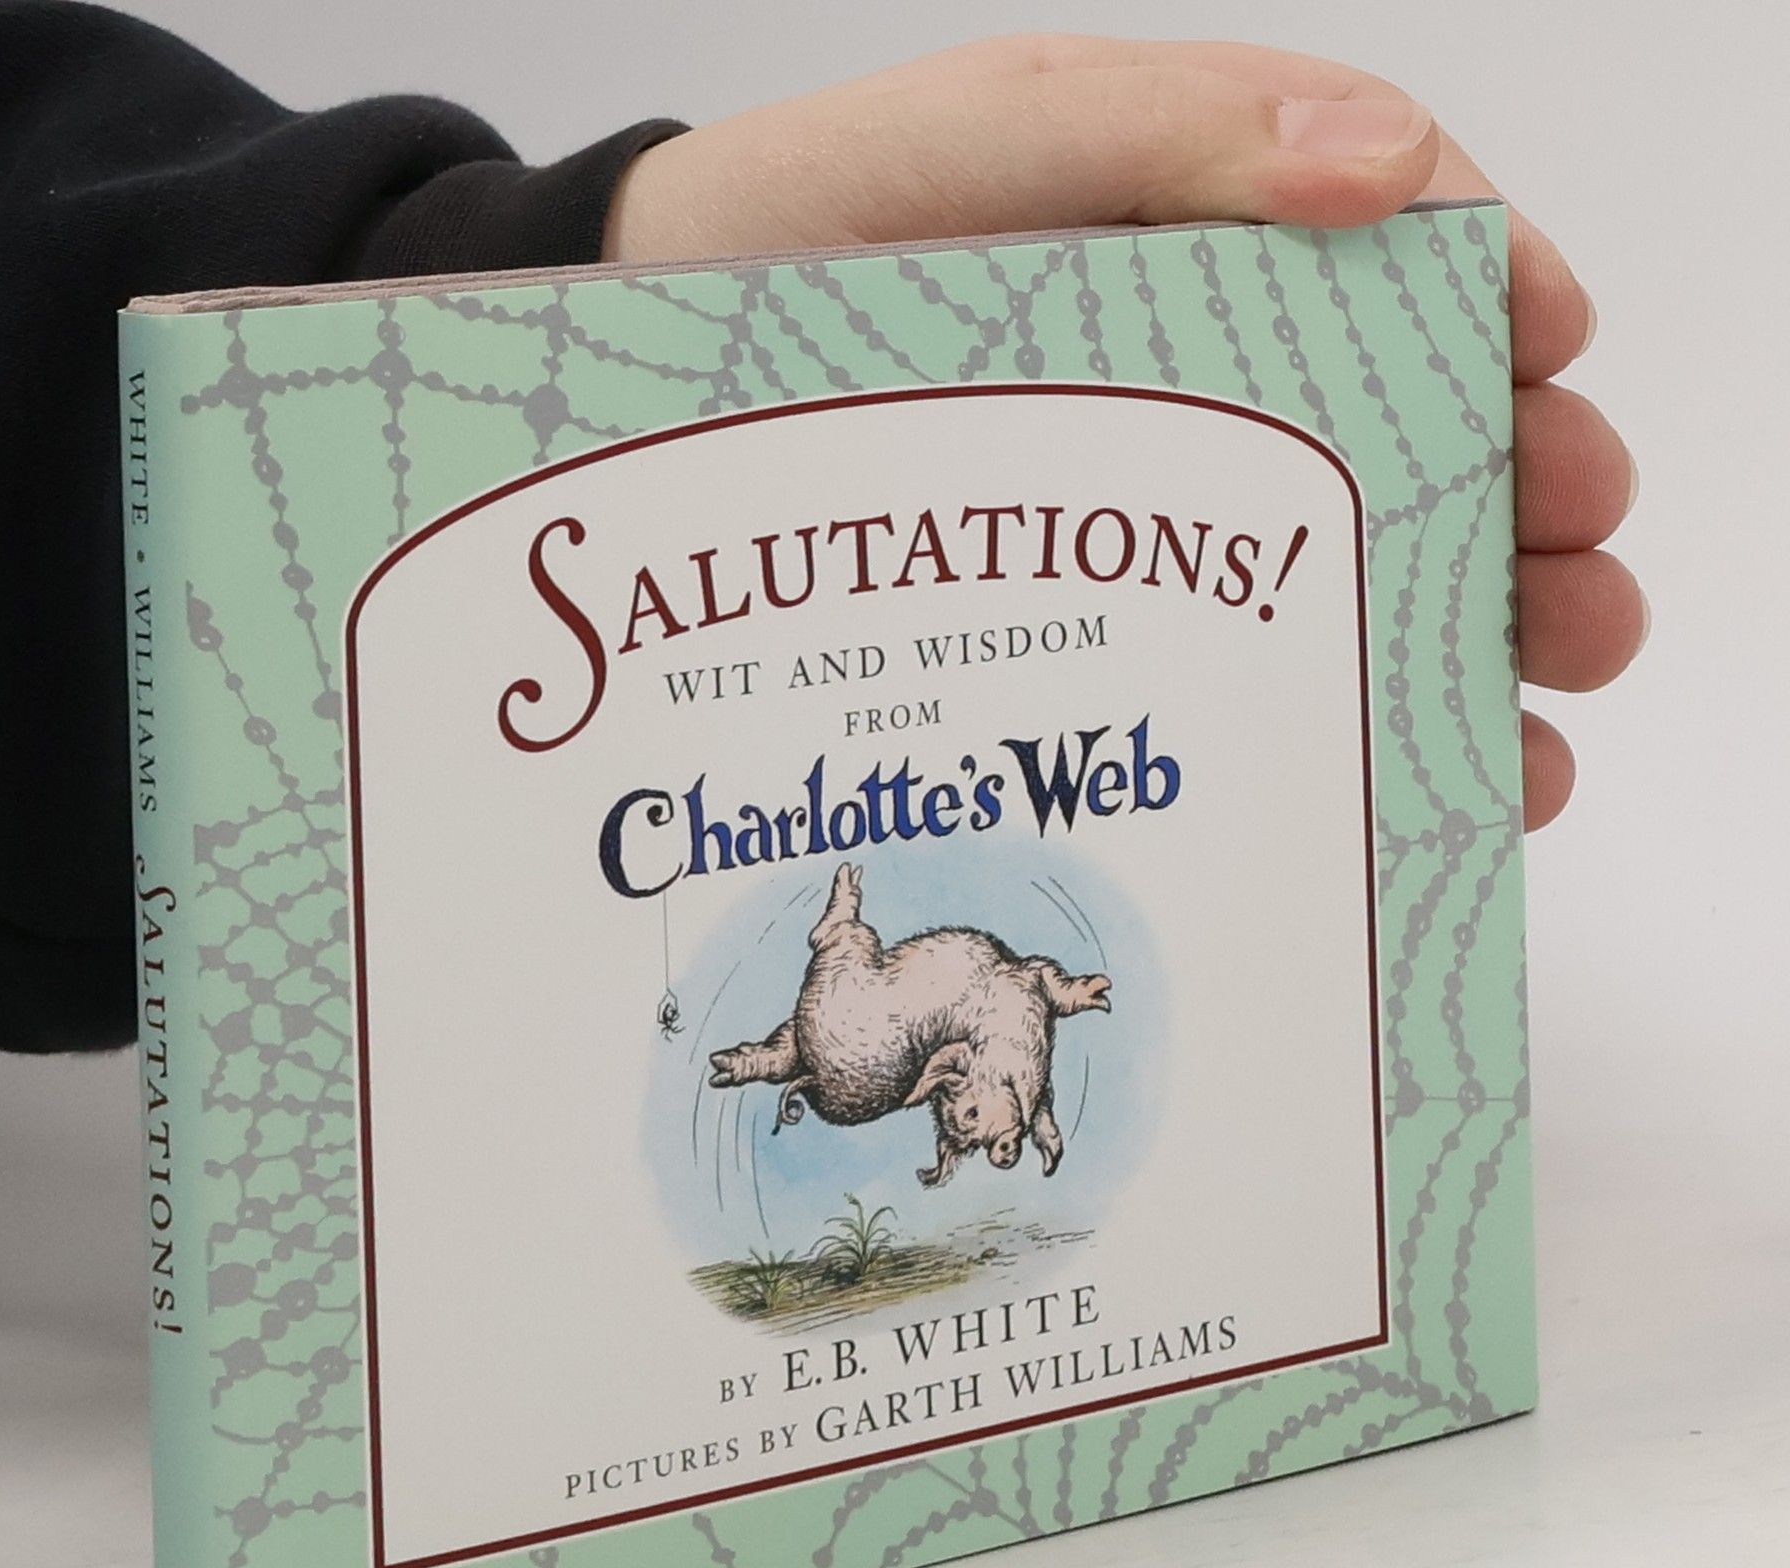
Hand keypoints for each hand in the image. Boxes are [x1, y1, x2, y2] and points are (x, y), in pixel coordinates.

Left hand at [606, 37, 1640, 829]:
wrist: (628, 377)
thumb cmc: (792, 240)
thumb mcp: (975, 147)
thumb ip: (1162, 132)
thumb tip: (1389, 164)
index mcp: (1193, 237)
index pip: (1393, 262)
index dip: (1496, 311)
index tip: (1557, 365)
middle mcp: (1187, 385)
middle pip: (1399, 448)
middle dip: (1517, 525)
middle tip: (1581, 603)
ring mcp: (1132, 519)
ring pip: (1336, 589)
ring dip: (1456, 663)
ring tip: (1528, 740)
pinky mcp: (1068, 630)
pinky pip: (1222, 686)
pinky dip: (1328, 744)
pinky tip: (1398, 794)